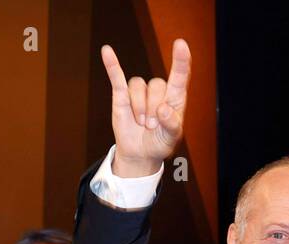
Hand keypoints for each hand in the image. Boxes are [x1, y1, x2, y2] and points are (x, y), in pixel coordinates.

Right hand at [101, 38, 189, 176]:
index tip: (181, 45)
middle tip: (152, 126)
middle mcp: (159, 92)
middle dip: (153, 108)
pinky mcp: (122, 95)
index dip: (180, 61)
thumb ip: (172, 125)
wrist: (141, 153)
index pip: (180, 77)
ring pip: (138, 86)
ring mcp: (140, 93)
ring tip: (141, 123)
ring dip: (138, 106)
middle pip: (156, 85)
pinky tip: (107, 51)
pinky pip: (116, 77)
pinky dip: (112, 65)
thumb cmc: (160, 143)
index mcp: (175, 99)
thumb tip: (163, 109)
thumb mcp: (171, 139)